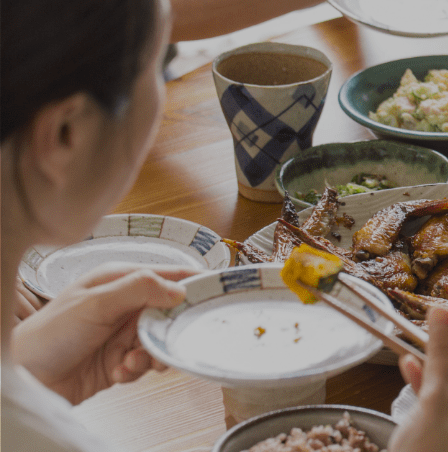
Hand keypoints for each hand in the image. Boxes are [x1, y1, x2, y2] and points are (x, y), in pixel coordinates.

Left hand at [11, 264, 192, 404]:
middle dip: (170, 330)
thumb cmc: (48, 334)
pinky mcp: (120, 360)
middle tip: (165, 342)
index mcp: (120, 280)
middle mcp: (125, 304)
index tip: (216, 296)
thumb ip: (139, 290)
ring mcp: (123, 332)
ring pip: (161, 340)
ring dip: (151, 355)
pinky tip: (119, 372)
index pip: (168, 275)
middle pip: (170, 312)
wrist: (26, 377)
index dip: (194, 284)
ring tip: (131, 362)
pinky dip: (136, 370)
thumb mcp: (95, 304)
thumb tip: (180, 289)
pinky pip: (146, 363)